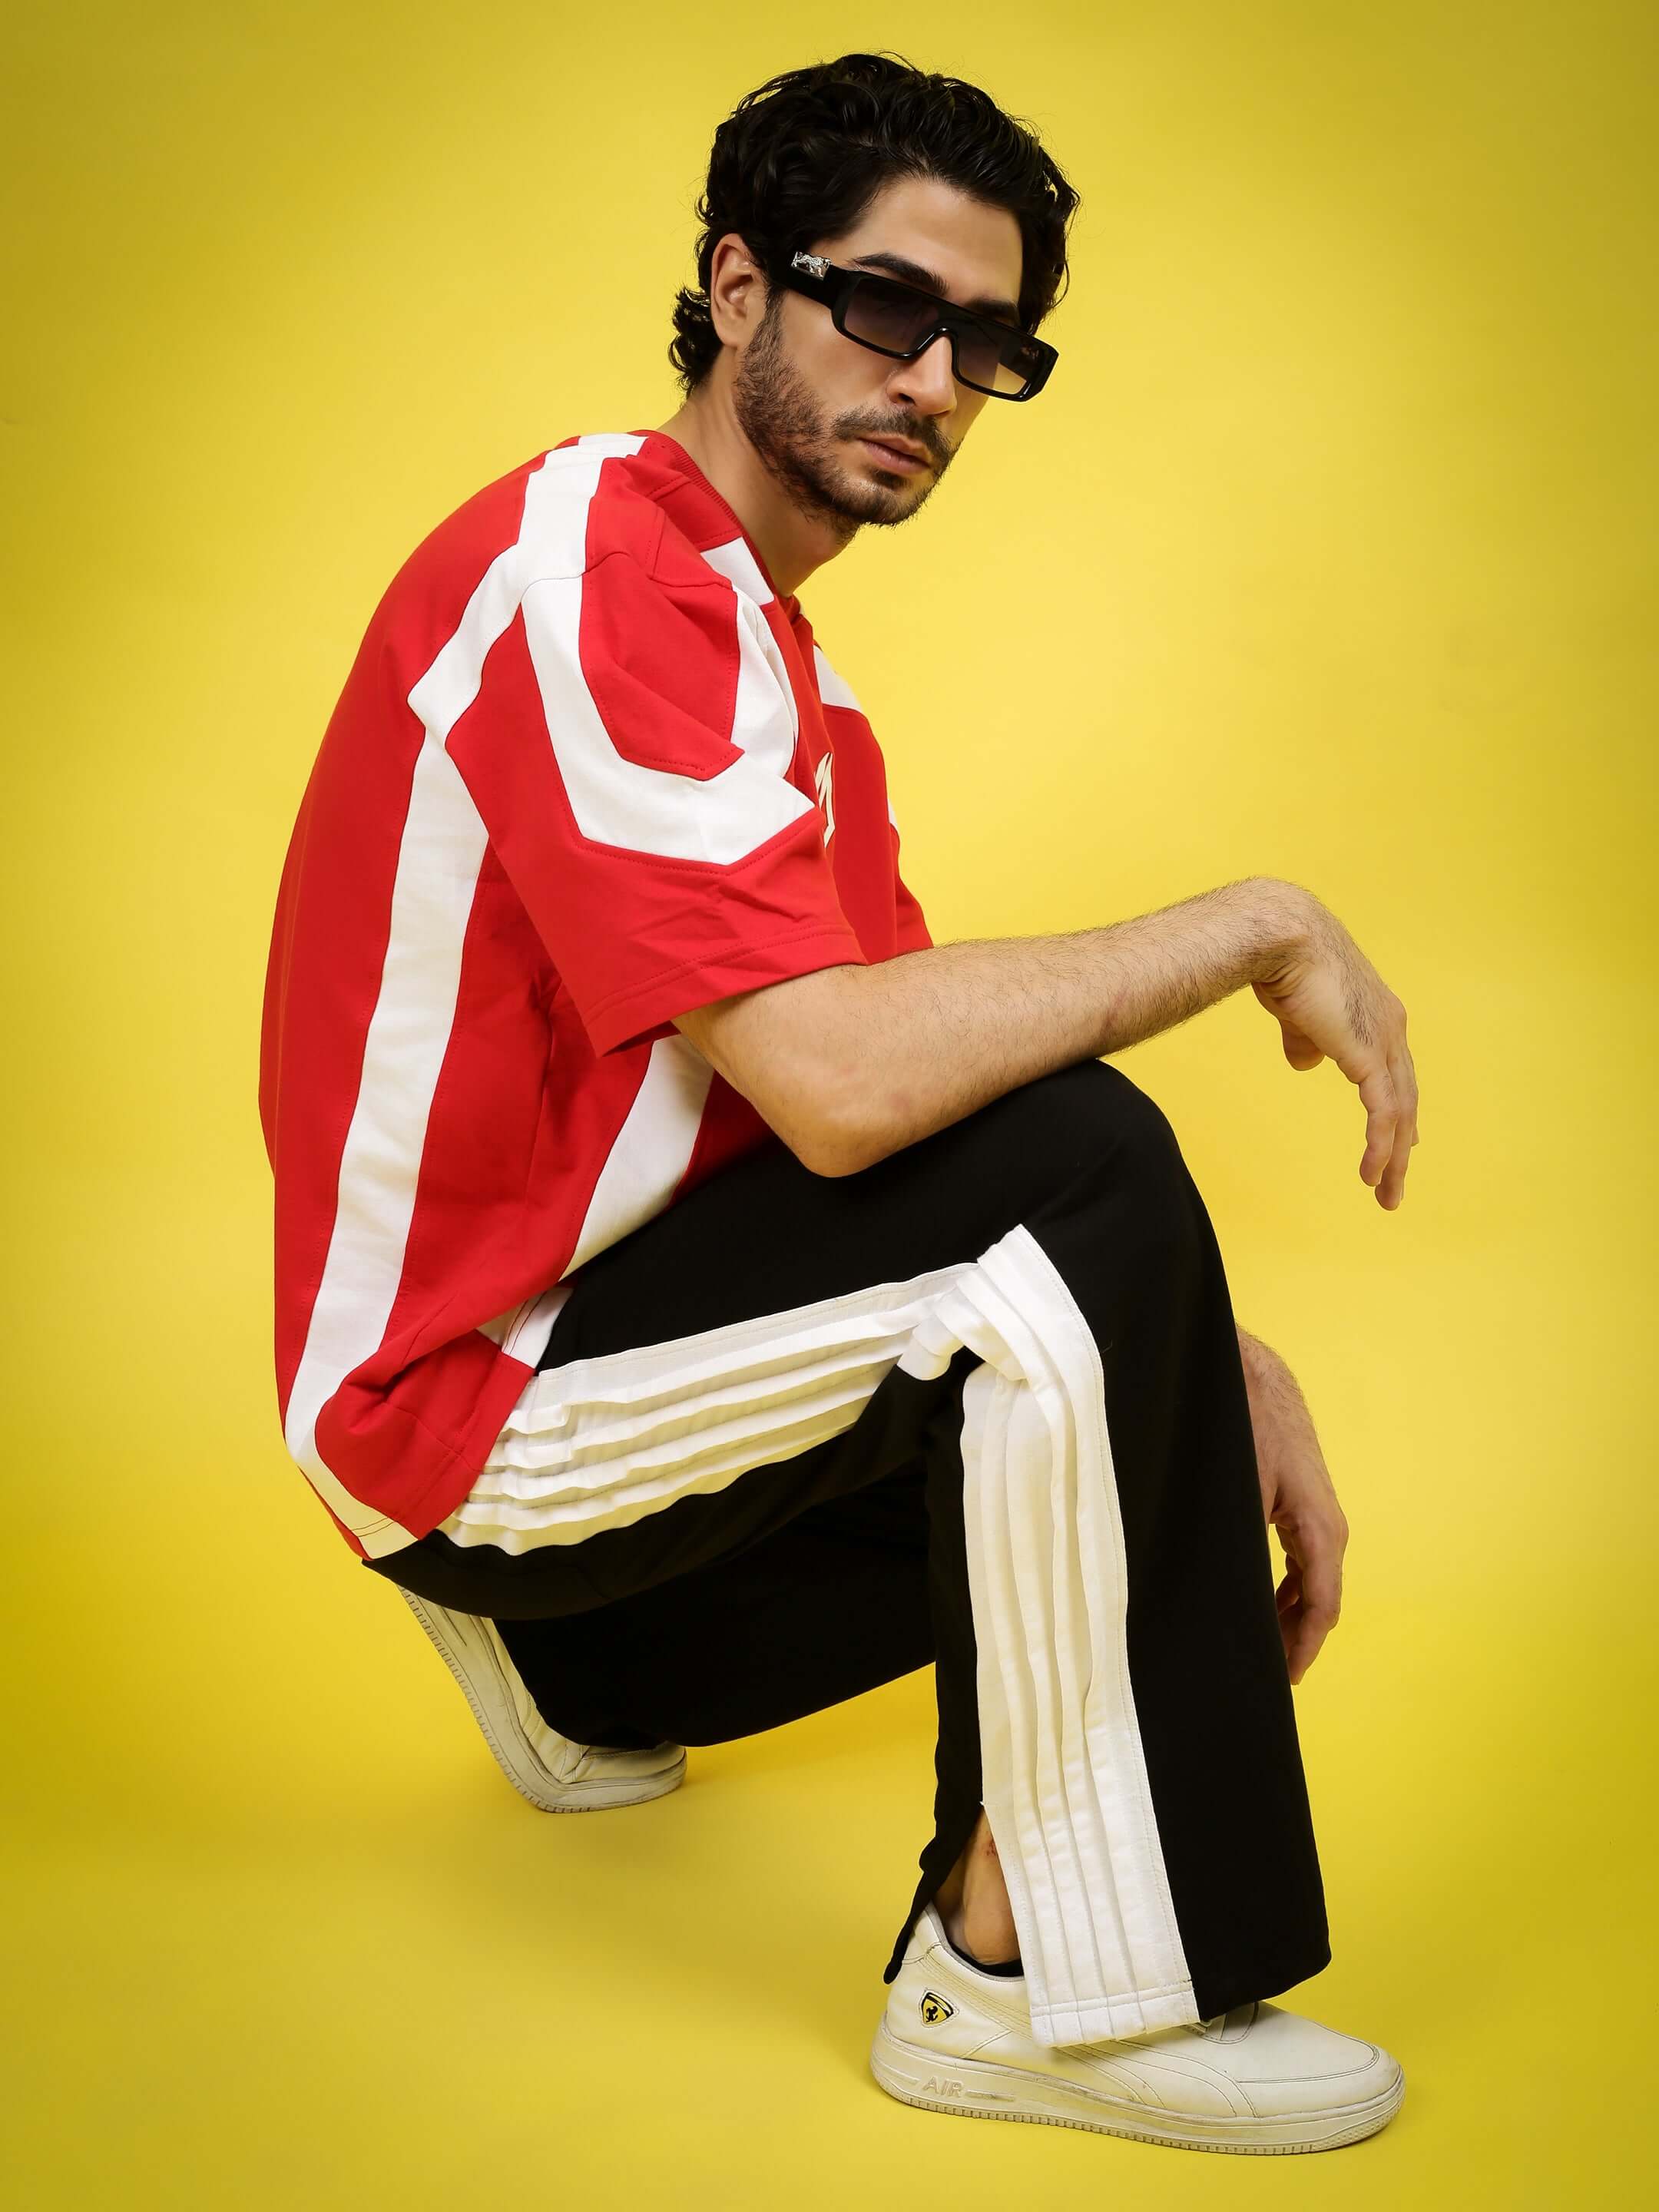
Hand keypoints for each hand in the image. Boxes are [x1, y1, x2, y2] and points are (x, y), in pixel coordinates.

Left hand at [1238, 1328, 1348, 1684]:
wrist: (1250, 1376)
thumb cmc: (1245, 1427)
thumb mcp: (1239, 1493)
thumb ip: (1240, 1548)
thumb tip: (1229, 1596)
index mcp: (1320, 1529)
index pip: (1321, 1606)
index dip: (1303, 1648)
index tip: (1285, 1680)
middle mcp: (1327, 1526)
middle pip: (1319, 1600)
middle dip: (1296, 1639)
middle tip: (1267, 1676)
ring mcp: (1316, 1514)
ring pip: (1310, 1580)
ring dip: (1290, 1615)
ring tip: (1264, 1649)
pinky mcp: (1300, 1503)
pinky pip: (1299, 1558)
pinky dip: (1286, 1587)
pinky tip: (1264, 1604)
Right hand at [1252, 886, 1419, 1208]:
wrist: (1281, 936)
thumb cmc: (1280, 961)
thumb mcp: (1296, 1009)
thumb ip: (1306, 1038)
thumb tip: (1307, 1064)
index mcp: (1376, 1012)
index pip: (1395, 1070)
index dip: (1397, 1107)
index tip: (1401, 1138)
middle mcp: (1390, 1027)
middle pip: (1405, 1096)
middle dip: (1402, 1142)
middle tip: (1395, 1180)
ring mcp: (1384, 1041)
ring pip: (1401, 1112)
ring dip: (1394, 1158)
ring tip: (1386, 1194)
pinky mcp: (1369, 1055)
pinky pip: (1383, 1114)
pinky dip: (1381, 1147)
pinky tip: (1373, 1174)